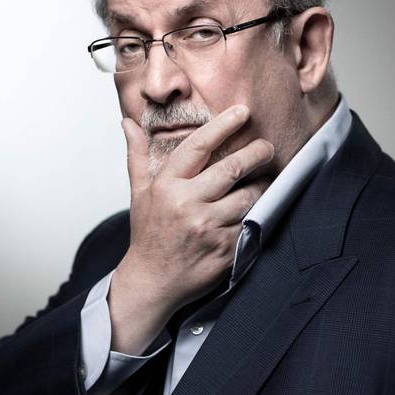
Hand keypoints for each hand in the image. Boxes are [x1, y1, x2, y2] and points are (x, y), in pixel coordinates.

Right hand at [108, 105, 273, 353]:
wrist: (152, 282)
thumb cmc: (148, 234)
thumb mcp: (139, 193)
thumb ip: (138, 156)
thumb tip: (128, 123)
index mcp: (167, 186)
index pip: (198, 146)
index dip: (223, 125)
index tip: (243, 111)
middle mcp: (187, 204)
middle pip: (232, 169)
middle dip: (256, 153)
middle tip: (267, 146)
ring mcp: (207, 228)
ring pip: (248, 197)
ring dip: (261, 185)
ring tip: (264, 179)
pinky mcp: (225, 248)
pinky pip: (251, 223)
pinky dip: (257, 213)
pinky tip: (258, 208)